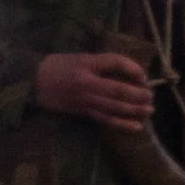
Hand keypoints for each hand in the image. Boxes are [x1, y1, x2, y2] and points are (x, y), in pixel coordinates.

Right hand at [35, 51, 153, 133]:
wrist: (33, 81)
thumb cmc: (58, 66)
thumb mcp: (80, 57)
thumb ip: (102, 64)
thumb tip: (129, 73)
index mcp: (86, 64)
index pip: (116, 63)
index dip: (133, 68)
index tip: (143, 75)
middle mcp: (87, 83)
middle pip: (119, 89)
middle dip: (139, 94)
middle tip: (150, 96)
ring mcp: (85, 99)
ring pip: (115, 107)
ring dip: (135, 110)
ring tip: (149, 110)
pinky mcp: (83, 111)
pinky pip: (106, 119)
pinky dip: (123, 124)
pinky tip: (137, 126)